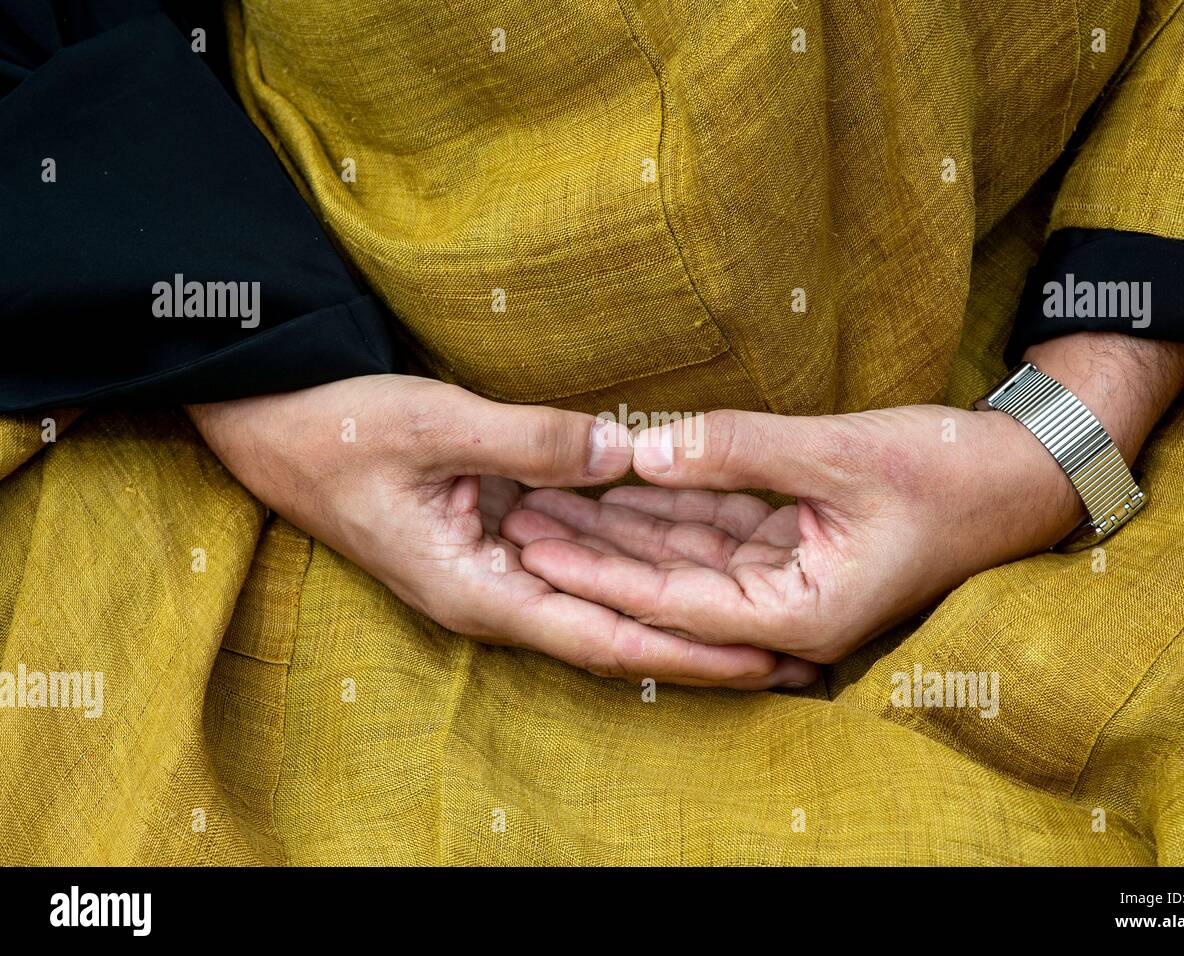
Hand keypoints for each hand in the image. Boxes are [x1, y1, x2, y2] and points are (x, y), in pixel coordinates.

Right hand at [186, 374, 819, 688]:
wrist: (273, 422)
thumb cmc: (337, 430)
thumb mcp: (436, 426)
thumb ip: (534, 440)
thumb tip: (628, 451)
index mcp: (481, 591)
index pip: (604, 639)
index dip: (685, 653)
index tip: (759, 662)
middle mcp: (497, 590)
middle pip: (617, 628)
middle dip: (701, 641)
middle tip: (793, 651)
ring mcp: (498, 561)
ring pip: (604, 588)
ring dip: (676, 596)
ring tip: (763, 604)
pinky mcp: (497, 527)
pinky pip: (579, 543)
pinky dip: (633, 543)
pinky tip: (690, 536)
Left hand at [504, 334, 1183, 665]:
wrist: (1027, 472)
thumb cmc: (950, 473)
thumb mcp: (839, 454)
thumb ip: (737, 448)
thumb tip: (643, 449)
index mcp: (802, 615)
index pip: (671, 600)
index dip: (596, 568)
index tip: (530, 539)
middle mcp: (789, 610)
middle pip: (668, 583)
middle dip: (594, 549)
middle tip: (516, 515)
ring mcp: (794, 579)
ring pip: (689, 555)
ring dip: (625, 527)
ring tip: (550, 496)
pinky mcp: (799, 546)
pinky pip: (721, 529)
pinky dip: (672, 506)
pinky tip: (618, 482)